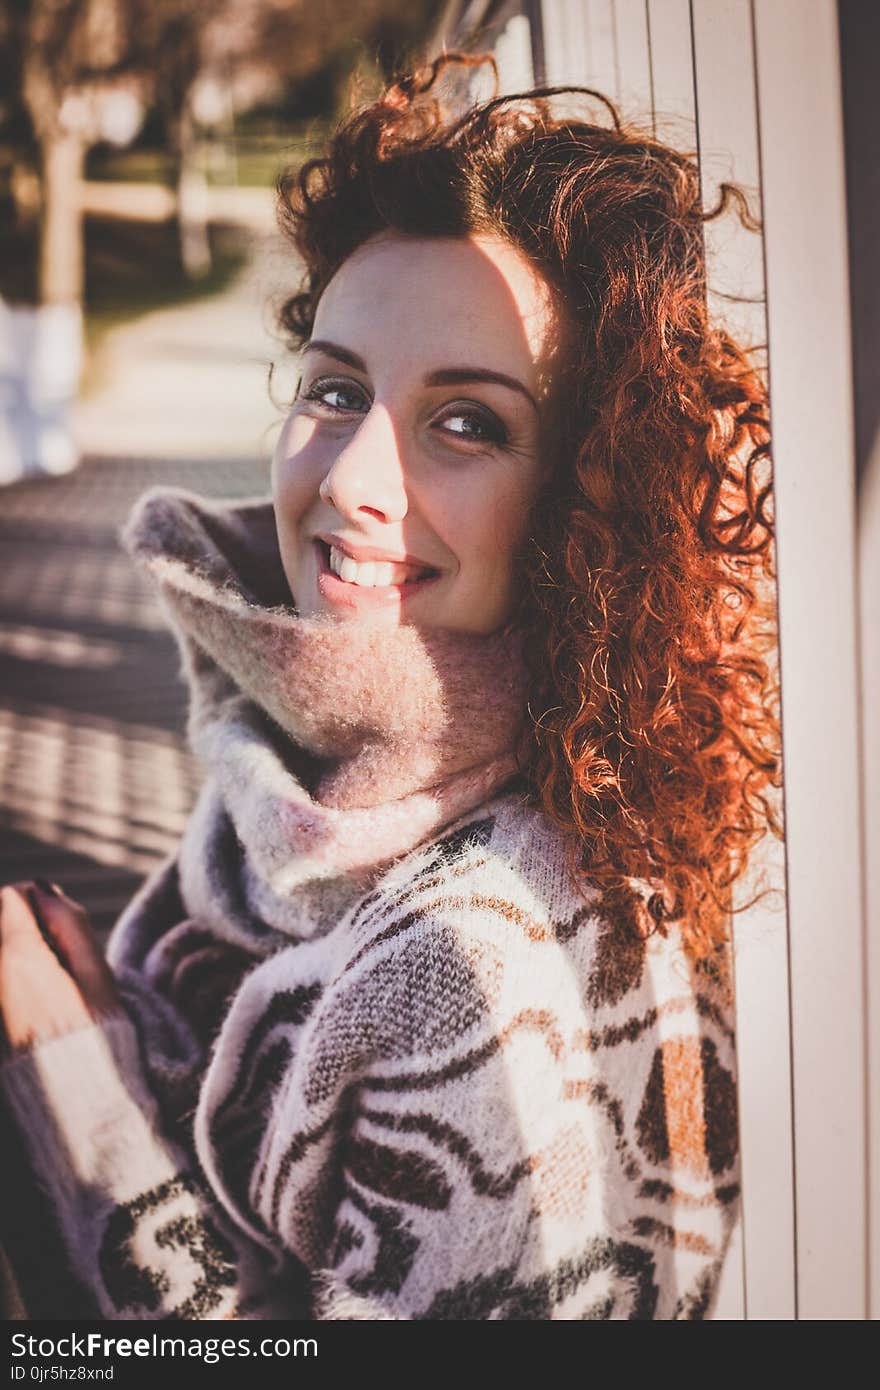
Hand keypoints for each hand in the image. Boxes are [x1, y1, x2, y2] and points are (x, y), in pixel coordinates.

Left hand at [0, 880, 121, 1054]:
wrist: (71, 1097)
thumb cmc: (93, 1035)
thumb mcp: (96, 974)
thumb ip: (71, 924)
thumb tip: (45, 890)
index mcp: (20, 957)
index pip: (11, 896)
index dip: (39, 901)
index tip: (63, 928)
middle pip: (3, 922)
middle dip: (30, 926)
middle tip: (62, 958)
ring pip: (6, 950)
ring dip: (26, 952)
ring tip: (54, 981)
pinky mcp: (1, 1012)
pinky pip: (7, 974)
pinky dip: (21, 973)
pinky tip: (43, 999)